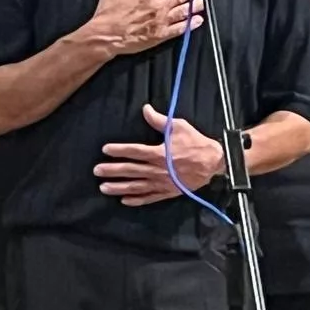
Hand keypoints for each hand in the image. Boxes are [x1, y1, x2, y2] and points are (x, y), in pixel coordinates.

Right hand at [88, 0, 204, 55]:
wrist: (105, 37)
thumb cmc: (108, 15)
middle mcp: (157, 6)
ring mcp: (161, 22)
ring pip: (183, 11)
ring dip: (195, 5)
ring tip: (204, 0)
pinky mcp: (160, 36)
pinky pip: (179, 29)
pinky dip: (190, 24)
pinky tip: (198, 20)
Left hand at [95, 104, 224, 206]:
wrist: (213, 162)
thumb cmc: (196, 143)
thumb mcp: (179, 127)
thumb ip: (159, 120)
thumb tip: (145, 109)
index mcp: (158, 153)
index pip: (133, 151)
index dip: (118, 150)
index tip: (105, 150)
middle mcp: (157, 170)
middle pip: (130, 170)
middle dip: (112, 170)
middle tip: (96, 171)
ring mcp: (161, 183)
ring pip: (136, 186)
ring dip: (119, 187)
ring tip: (104, 188)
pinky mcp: (167, 192)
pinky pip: (149, 198)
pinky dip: (136, 199)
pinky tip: (124, 200)